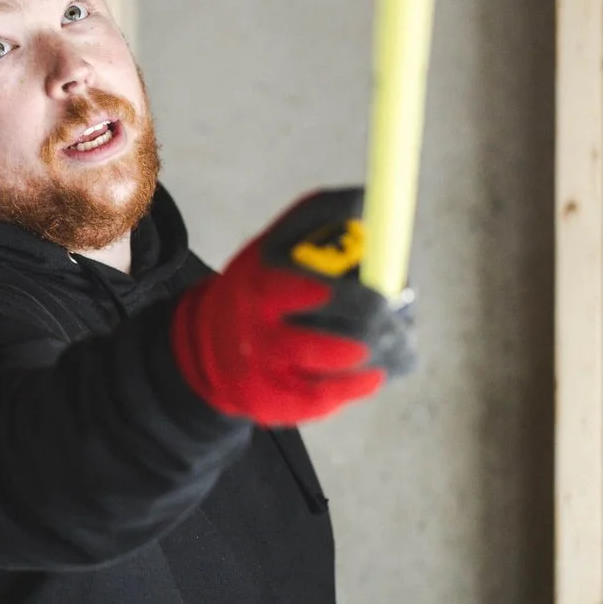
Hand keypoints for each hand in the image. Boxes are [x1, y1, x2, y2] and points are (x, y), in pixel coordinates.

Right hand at [167, 188, 415, 426]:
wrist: (205, 346)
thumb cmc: (257, 289)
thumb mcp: (272, 244)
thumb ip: (316, 218)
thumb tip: (365, 198)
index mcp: (257, 289)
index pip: (292, 292)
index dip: (333, 295)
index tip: (370, 292)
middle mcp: (254, 337)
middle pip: (318, 345)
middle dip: (369, 333)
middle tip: (397, 321)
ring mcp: (262, 376)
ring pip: (327, 379)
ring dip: (371, 363)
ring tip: (397, 347)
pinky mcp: (270, 405)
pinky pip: (322, 403)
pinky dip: (355, 389)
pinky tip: (373, 375)